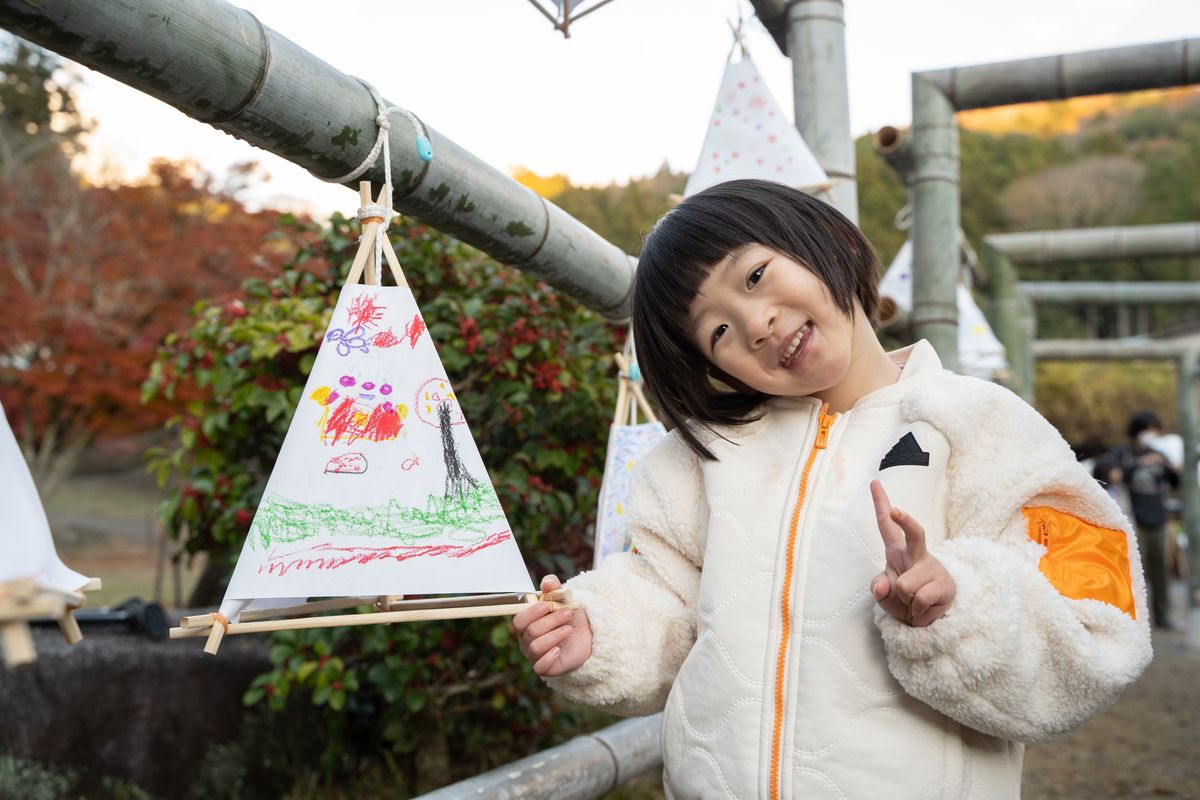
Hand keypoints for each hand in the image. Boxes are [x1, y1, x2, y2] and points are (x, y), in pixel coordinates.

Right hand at [512, 574, 592, 676]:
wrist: (586, 635)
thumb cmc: (569, 616)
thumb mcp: (564, 599)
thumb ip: (554, 588)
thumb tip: (547, 583)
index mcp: (527, 623)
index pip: (519, 620)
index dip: (532, 613)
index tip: (548, 604)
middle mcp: (526, 640)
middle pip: (530, 632)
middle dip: (551, 621)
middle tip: (569, 613)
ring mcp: (535, 655)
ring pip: (536, 647)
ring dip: (555, 635)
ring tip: (569, 629)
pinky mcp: (545, 668)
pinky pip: (539, 667)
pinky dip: (548, 657)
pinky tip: (559, 650)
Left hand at [869, 480, 955, 626]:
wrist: (923, 621)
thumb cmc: (901, 599)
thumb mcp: (883, 594)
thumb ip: (879, 588)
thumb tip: (883, 587)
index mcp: (897, 551)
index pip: (886, 524)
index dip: (881, 503)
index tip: (874, 483)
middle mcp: (915, 555)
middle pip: (914, 534)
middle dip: (905, 521)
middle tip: (896, 511)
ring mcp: (931, 568)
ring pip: (905, 585)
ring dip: (906, 601)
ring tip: (912, 602)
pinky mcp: (944, 584)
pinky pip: (920, 599)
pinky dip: (917, 610)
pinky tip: (923, 608)